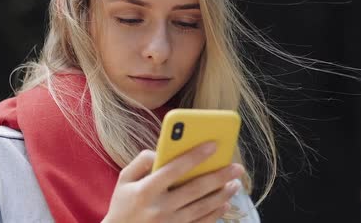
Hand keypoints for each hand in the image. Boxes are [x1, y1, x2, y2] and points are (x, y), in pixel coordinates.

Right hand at [102, 142, 244, 222]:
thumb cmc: (123, 204)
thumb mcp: (124, 180)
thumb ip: (141, 162)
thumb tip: (161, 151)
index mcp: (146, 190)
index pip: (175, 169)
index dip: (195, 156)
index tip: (213, 144)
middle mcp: (159, 208)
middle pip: (195, 189)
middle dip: (219, 176)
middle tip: (236, 167)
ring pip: (202, 207)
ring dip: (222, 195)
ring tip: (235, 184)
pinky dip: (215, 214)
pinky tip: (225, 204)